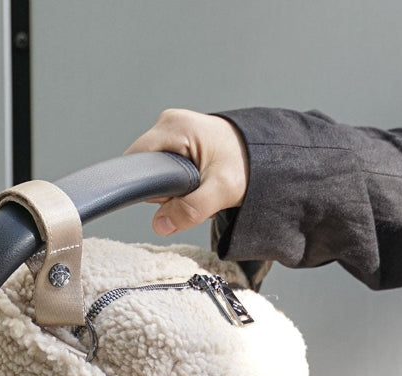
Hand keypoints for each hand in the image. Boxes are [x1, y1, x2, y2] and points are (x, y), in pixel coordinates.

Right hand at [124, 109, 249, 235]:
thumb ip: (190, 210)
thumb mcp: (220, 190)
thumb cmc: (246, 163)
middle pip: (147, 170)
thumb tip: (160, 224)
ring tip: (201, 187)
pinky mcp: (179, 142)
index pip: (137, 162)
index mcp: (173, 126)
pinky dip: (181, 184)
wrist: (264, 154)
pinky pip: (168, 170)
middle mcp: (168, 124)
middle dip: (167, 192)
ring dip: (175, 190)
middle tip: (196, 192)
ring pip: (158, 173)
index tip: (174, 197)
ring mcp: (173, 132)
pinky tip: (199, 182)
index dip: (150, 188)